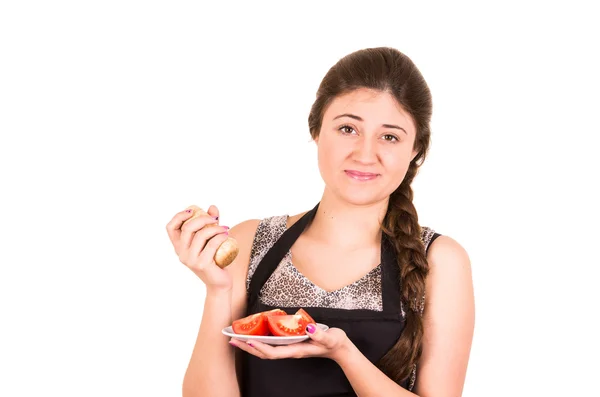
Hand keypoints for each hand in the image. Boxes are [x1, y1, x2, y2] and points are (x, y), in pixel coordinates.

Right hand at [166, 205, 231, 291]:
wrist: (219, 283)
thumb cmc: (214, 260)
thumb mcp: (210, 240)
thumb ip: (210, 224)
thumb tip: (212, 207)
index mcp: (179, 246)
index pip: (170, 227)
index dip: (179, 216)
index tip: (193, 210)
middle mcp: (181, 253)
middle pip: (187, 227)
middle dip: (202, 218)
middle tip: (215, 218)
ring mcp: (190, 259)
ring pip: (201, 235)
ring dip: (215, 228)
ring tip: (224, 229)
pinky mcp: (202, 264)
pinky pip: (212, 244)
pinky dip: (220, 237)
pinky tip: (227, 235)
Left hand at [229, 323, 349, 361]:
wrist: (339, 348)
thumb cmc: (334, 342)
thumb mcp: (329, 337)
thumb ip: (319, 334)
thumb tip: (309, 328)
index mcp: (296, 350)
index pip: (273, 352)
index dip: (259, 348)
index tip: (247, 341)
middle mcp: (290, 351)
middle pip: (264, 353)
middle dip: (247, 347)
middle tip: (232, 339)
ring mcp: (290, 348)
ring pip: (265, 350)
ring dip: (250, 345)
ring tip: (236, 338)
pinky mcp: (291, 343)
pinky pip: (271, 344)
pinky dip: (260, 341)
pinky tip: (254, 334)